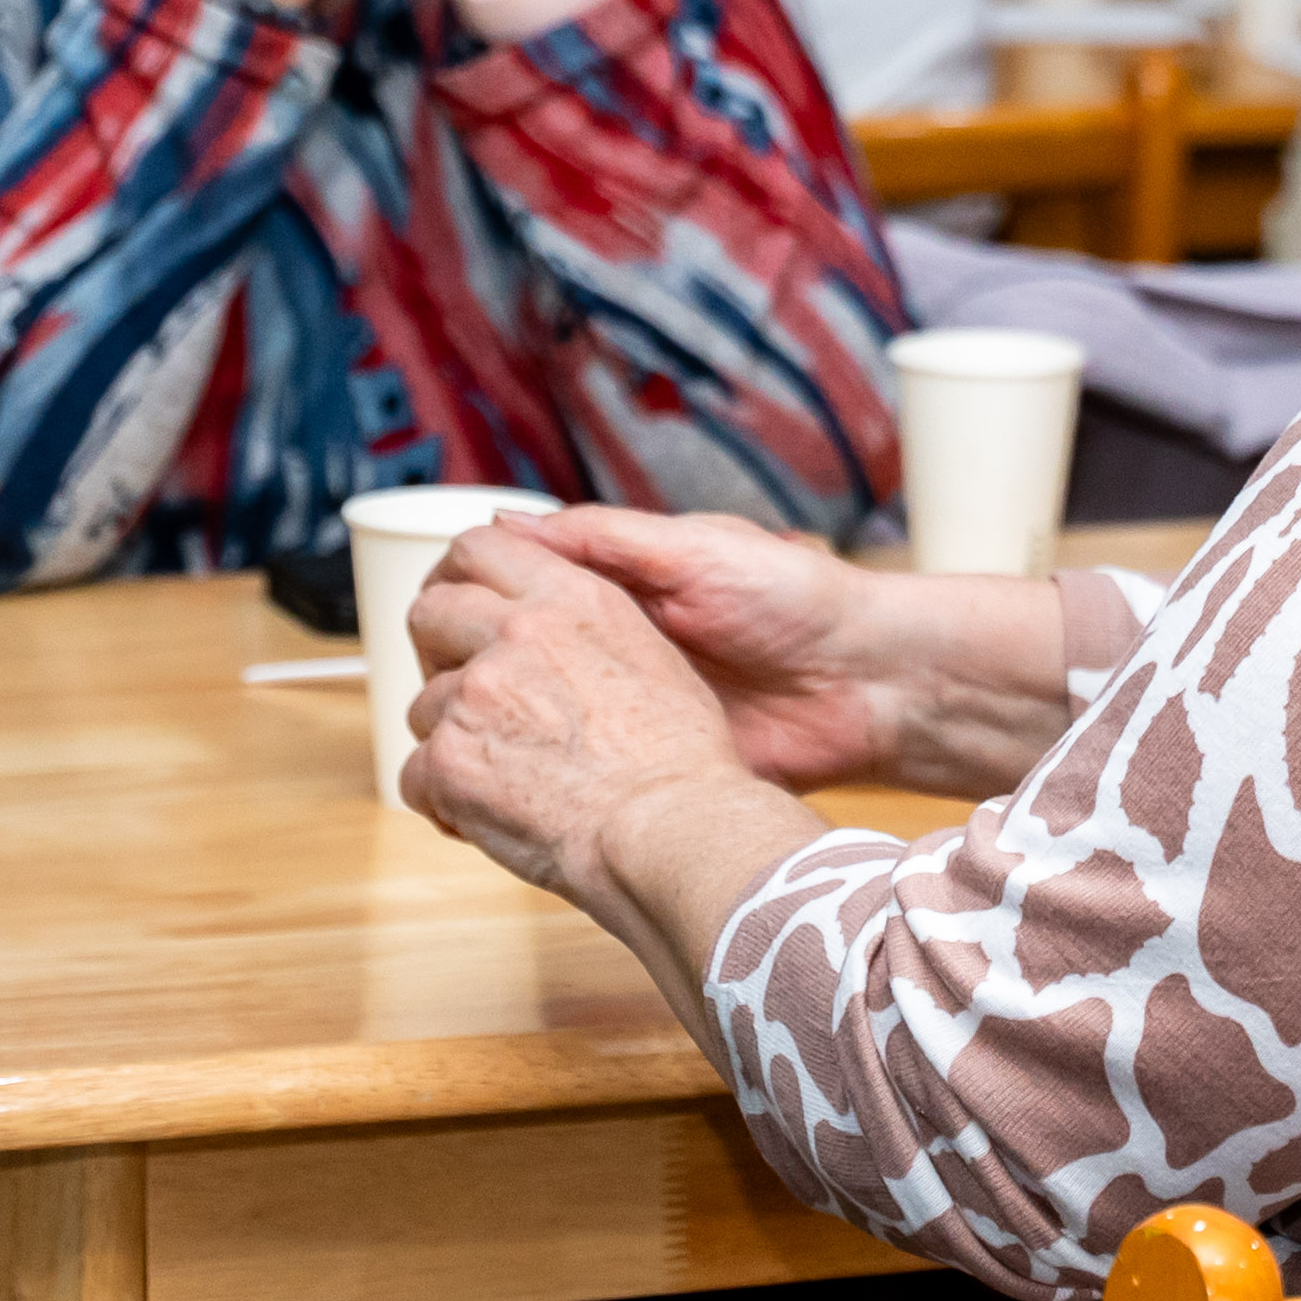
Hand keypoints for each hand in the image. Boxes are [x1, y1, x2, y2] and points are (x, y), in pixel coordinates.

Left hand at [396, 521, 825, 990]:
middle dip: (436, 654)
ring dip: (451, 742)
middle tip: (466, 696)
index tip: (460, 609)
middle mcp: (515, 635)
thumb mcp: (648, 655)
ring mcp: (474, 694)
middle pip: (429, 613)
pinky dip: (444, 802)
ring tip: (507, 779)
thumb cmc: (680, 763)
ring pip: (423, 707)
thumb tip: (549, 625)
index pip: (478, 548)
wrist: (671, 829)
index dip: (458, 579)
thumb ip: (584, 625)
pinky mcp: (448, 759)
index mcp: (569, 600)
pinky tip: (490, 816)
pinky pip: (414, 776)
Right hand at [492, 504, 1089, 793]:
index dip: (466, 594)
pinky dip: (540, 770)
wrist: (871, 684)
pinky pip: (580, 764)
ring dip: (494, 720)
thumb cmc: (797, 598)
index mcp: (621, 582)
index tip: (430, 610)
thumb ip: (604, 540)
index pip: (515, 580)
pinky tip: (502, 776)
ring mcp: (628, 702)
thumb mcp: (696, 551)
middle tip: (433, 679)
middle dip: (465, 664)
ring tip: (449, 728)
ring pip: (533, 712)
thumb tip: (501, 524)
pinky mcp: (652, 754)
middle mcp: (614, 641)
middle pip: (510, 650)